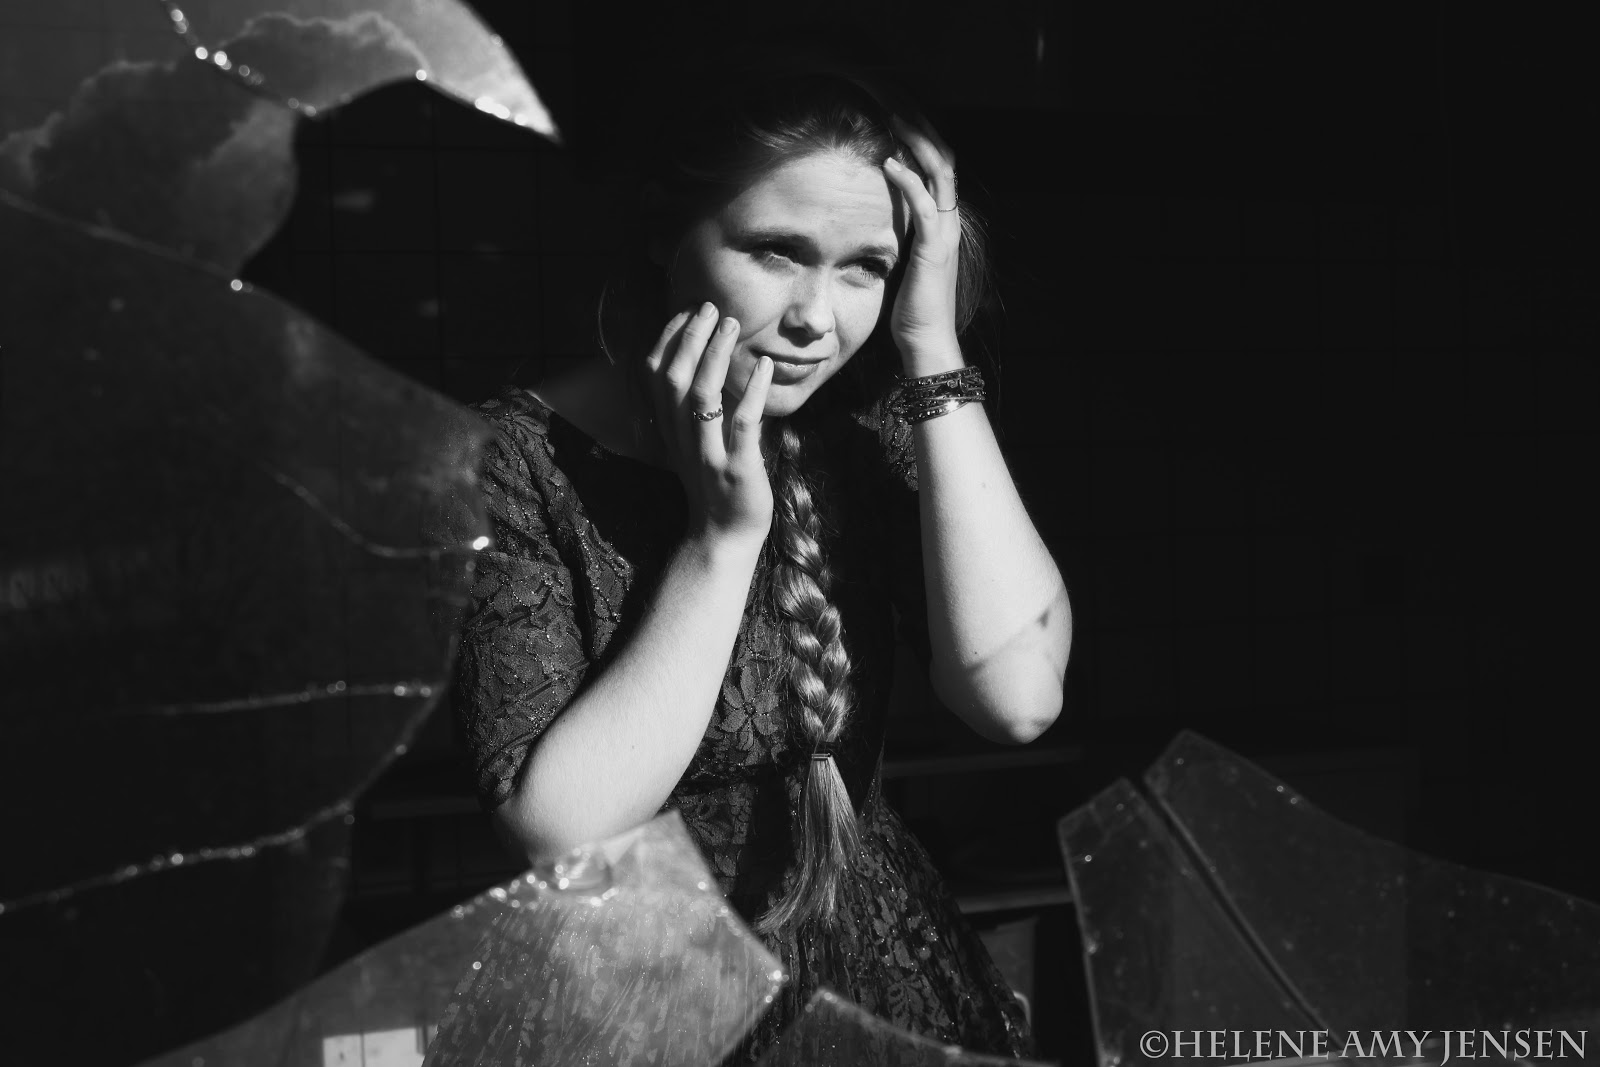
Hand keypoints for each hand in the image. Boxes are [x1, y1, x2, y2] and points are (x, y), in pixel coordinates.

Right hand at [644, 302, 775, 547]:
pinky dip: (753, 392)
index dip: (668, 339)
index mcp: (670, 430)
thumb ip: (696, 409)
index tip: (687, 311)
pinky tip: (765, 367)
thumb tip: (710, 364)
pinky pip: (742, 425)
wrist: (723, 538)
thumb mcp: (696, 443)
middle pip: (674, 377)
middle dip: (690, 337)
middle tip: (711, 307)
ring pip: (701, 396)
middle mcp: (682, 439)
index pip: (656, 375)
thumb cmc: (716, 486)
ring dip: (716, 355)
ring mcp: (709, 455)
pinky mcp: (738, 470)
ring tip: (733, 325)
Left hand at [881, 114, 963, 369]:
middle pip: (944, 159)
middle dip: (922, 129)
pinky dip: (908, 180)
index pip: (939, 169)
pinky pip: (924, 204)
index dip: (923, 140)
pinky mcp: (933, 247)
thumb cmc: (911, 308)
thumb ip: (900, 237)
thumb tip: (878, 221)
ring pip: (940, 172)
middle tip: (896, 106)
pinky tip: (889, 163)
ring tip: (894, 120)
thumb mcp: (906, 262)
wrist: (927, 340)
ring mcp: (945, 232)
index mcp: (943, 223)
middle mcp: (949, 222)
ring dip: (917, 143)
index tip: (898, 118)